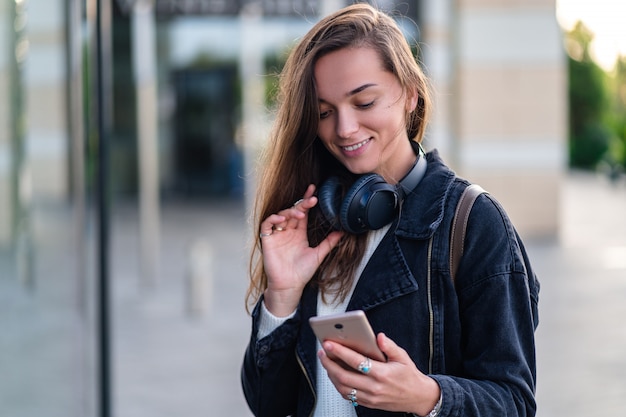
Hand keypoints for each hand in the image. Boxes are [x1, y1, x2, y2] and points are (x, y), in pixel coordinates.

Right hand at [260, 184, 342, 316]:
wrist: (289, 286)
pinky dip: (273, 219)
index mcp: (299, 233)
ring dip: (290, 211)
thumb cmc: (302, 272)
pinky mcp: (267, 239)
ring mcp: (277, 234)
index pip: (303, 212)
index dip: (307, 201)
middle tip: (312, 198)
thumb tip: (343, 232)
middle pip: (293, 211)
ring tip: (300, 213)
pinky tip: (282, 219)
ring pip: (281, 215)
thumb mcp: (319, 255)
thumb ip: (329, 242)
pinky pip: (267, 224)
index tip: (314, 192)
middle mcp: (288, 231)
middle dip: (302, 202)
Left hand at [318, 333, 439, 414]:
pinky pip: (348, 396)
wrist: (418, 397)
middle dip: (329, 364)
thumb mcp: (403, 357)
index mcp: (382, 374)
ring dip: (331, 375)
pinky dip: (338, 385)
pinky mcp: (368, 404)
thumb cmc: (409, 375)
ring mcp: (370, 398)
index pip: (356, 362)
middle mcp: (374, 387)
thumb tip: (378, 336)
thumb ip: (389, 346)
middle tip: (322, 352)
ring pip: (343, 388)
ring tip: (326, 362)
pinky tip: (335, 375)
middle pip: (344, 377)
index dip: (340, 352)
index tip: (329, 344)